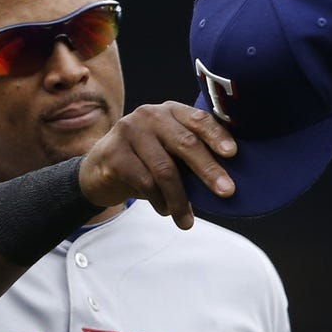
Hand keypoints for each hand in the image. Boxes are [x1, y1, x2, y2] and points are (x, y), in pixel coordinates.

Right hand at [78, 101, 236, 229]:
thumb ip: (191, 153)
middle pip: (185, 143)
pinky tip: (165, 211)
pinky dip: (159, 201)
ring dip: (180, 199)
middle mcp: (149, 115)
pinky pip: (145, 182)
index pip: (198, 119)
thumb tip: (227, 179)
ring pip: (165, 169)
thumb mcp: (168, 150)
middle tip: (227, 192)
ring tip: (186, 221)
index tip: (233, 154)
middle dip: (208, 170)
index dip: (217, 136)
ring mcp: (128, 132)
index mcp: (169, 110)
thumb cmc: (144, 161)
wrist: (98, 170)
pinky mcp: (114, 154)